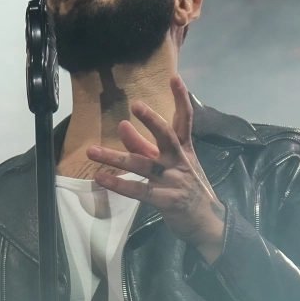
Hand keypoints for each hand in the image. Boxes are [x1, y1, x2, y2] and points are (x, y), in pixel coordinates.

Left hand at [86, 76, 227, 263]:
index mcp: (184, 150)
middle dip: (152, 120)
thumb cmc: (187, 190)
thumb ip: (147, 147)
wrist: (207, 223)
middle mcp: (179, 161)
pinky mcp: (165, 200)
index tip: (174, 77)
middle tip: (136, 105)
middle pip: (166, 137)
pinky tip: (101, 178)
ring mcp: (173, 180)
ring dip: (115, 157)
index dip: (181, 99)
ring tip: (92, 150)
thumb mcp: (172, 165)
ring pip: (142, 165)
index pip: (185, 120)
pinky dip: (119, 184)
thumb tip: (123, 127)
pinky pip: (139, 190)